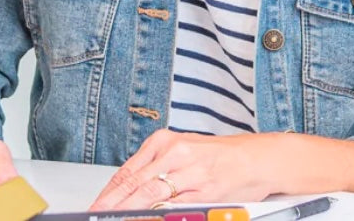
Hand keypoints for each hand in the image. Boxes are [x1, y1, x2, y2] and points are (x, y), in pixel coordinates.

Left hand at [89, 129, 353, 210]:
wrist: (260, 158)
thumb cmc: (223, 157)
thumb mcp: (185, 154)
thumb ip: (159, 169)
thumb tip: (130, 190)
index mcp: (166, 141)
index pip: (128, 171)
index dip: (108, 192)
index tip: (94, 206)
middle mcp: (174, 152)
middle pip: (133, 183)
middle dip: (110, 204)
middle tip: (94, 216)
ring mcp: (188, 171)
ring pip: (148, 194)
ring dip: (126, 210)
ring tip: (110, 219)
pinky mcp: (202, 189)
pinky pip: (173, 206)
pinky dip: (155, 214)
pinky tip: (142, 218)